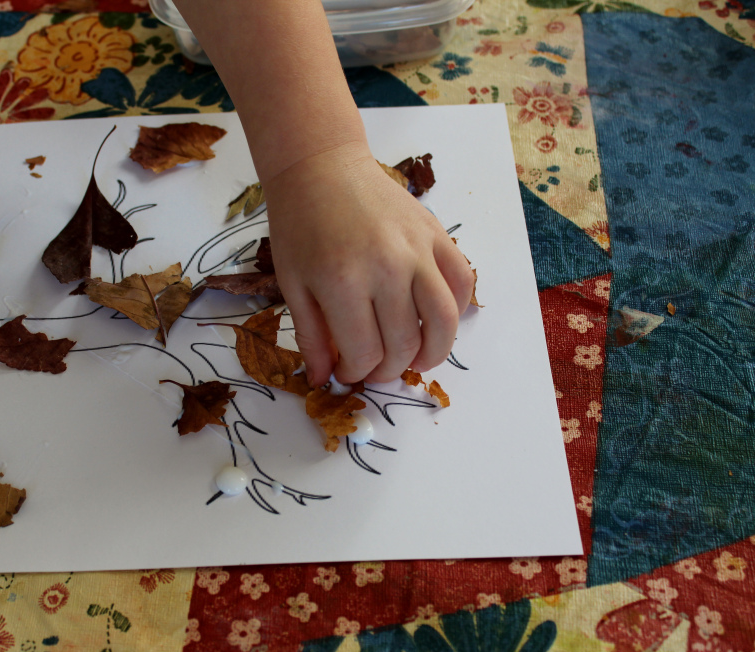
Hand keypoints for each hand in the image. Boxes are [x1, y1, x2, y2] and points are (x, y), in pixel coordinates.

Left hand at [265, 142, 473, 386]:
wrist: (321, 168)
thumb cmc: (299, 226)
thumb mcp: (292, 284)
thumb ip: (311, 337)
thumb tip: (321, 380)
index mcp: (343, 282)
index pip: (365, 354)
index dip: (356, 373)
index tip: (346, 371)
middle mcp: (387, 267)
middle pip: (404, 345)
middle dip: (388, 370)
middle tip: (374, 369)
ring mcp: (418, 250)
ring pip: (444, 321)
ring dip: (433, 353)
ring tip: (416, 361)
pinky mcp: (436, 234)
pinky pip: (462, 283)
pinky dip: (456, 310)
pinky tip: (434, 320)